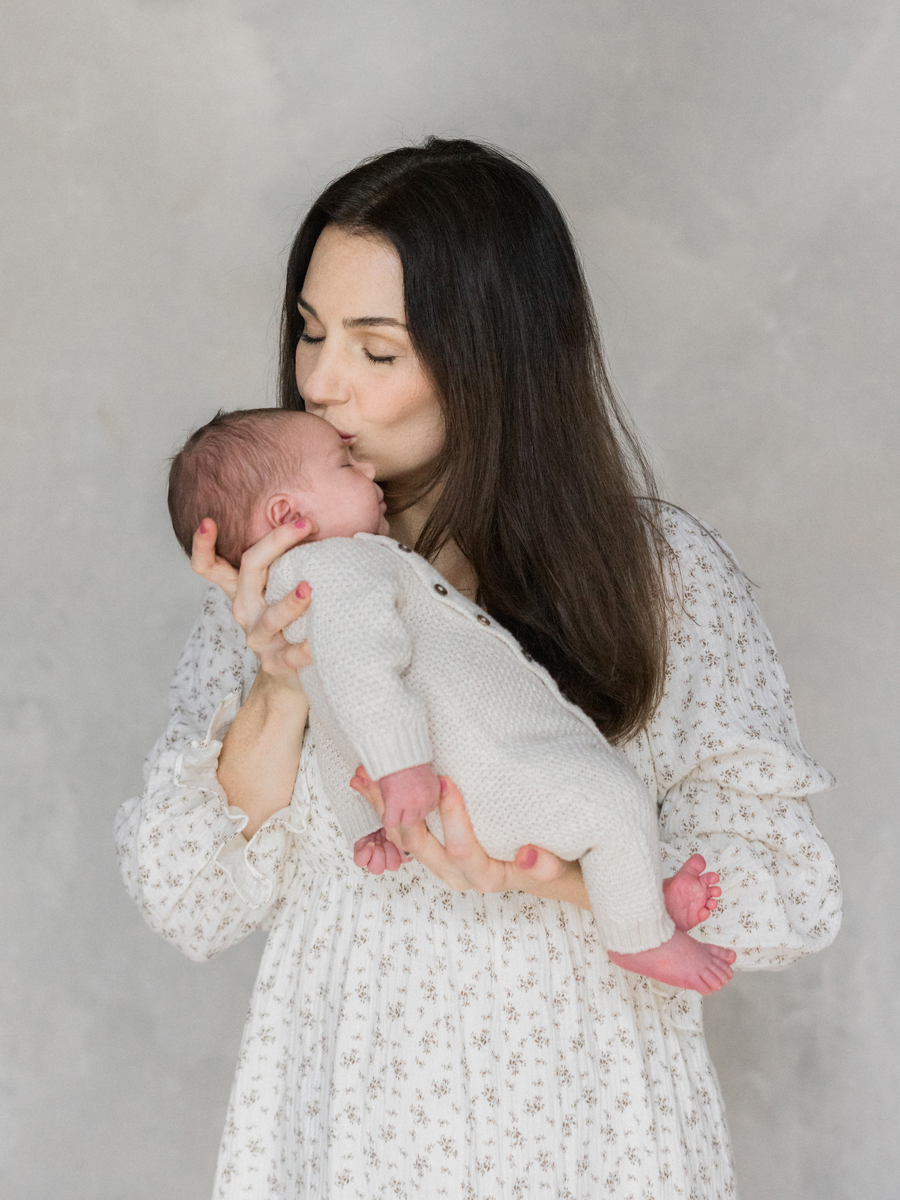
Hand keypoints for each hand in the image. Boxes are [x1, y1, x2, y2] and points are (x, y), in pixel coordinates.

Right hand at [191, 517, 313, 684]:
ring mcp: (258, 637)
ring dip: (289, 603)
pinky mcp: (276, 662)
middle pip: (250, 571)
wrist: (292, 669)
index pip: (209, 566)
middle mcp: (244, 609)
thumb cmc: (293, 614)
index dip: (203, 545)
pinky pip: (292, 654)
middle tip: (304, 522)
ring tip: (308, 589)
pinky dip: (306, 647)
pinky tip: (320, 640)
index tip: (209, 520)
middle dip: (276, 543)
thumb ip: (293, 556)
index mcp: (241, 588)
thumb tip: (316, 516)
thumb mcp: (283, 583)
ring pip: (271, 617)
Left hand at [349, 767, 581, 899]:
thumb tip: (527, 856)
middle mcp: (457, 874)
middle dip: (398, 810)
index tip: (444, 780)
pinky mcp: (433, 851)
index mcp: (485, 876)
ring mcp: (441, 863)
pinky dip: (384, 807)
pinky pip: (402, 831)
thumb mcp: (559, 866)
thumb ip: (545, 865)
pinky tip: (368, 783)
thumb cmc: (555, 862)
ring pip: (403, 839)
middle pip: (419, 845)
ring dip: (382, 806)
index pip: (461, 849)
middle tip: (384, 775)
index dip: (451, 817)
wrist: (546, 872)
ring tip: (363, 773)